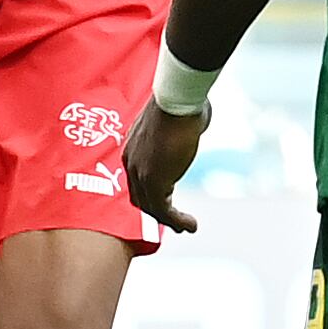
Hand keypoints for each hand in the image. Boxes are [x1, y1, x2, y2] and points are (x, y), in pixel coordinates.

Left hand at [125, 103, 206, 235]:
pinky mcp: (154, 181)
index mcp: (133, 149)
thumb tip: (196, 121)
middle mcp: (131, 163)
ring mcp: (140, 174)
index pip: (137, 180)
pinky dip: (177, 221)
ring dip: (170, 221)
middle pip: (140, 197)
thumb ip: (182, 129)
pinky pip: (163, 211)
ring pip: (151, 207)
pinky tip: (191, 225)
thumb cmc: (181, 103)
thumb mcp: (178, 119)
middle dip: (157, 212)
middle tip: (175, 221)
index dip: (152, 194)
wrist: (176, 101)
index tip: (169, 200)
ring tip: (187, 227)